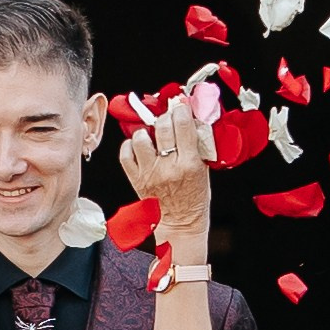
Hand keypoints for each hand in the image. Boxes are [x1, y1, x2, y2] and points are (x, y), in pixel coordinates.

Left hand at [118, 88, 214, 246]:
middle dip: (166, 116)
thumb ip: (197, 144)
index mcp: (189, 164)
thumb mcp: (204, 169)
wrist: (181, 223)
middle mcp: (167, 167)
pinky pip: (125, 154)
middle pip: (162, 127)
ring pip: (140, 138)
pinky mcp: (136, 179)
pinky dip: (130, 146)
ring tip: (153, 135)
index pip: (183, 125)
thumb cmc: (195, 198)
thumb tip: (191, 118)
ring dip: (147, 131)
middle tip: (169, 117)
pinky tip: (140, 146)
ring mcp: (149, 173)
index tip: (181, 105)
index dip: (181, 109)